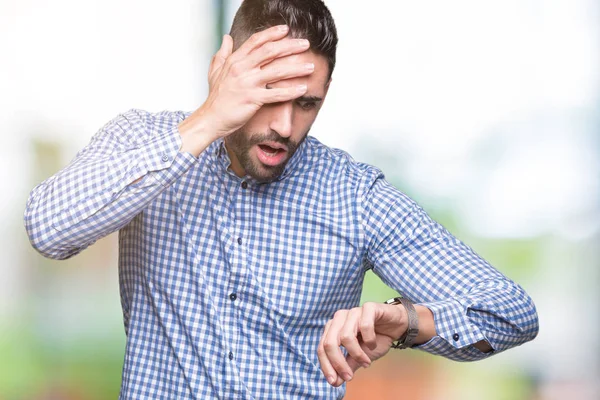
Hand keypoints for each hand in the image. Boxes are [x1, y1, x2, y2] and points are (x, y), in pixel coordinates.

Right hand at [179, 25, 313, 152]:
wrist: (211, 118)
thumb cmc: (216, 97)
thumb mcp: (216, 71)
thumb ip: (222, 53)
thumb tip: (227, 38)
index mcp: (235, 60)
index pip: (256, 41)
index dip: (272, 34)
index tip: (286, 30)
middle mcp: (241, 69)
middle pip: (270, 51)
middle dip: (290, 46)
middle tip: (306, 44)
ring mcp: (247, 83)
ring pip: (276, 71)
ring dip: (296, 68)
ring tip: (311, 67)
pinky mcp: (252, 99)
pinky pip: (275, 94)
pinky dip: (290, 91)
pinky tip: (303, 89)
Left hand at [317, 302, 406, 386]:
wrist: (397, 326)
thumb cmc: (375, 339)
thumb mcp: (360, 357)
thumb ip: (347, 366)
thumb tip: (335, 382)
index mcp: (333, 328)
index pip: (322, 348)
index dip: (327, 366)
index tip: (335, 382)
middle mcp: (340, 318)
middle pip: (329, 343)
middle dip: (339, 363)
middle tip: (349, 377)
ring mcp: (353, 311)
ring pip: (346, 336)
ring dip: (357, 354)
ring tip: (366, 361)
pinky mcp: (368, 307)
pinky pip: (365, 326)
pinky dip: (370, 340)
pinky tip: (374, 344)